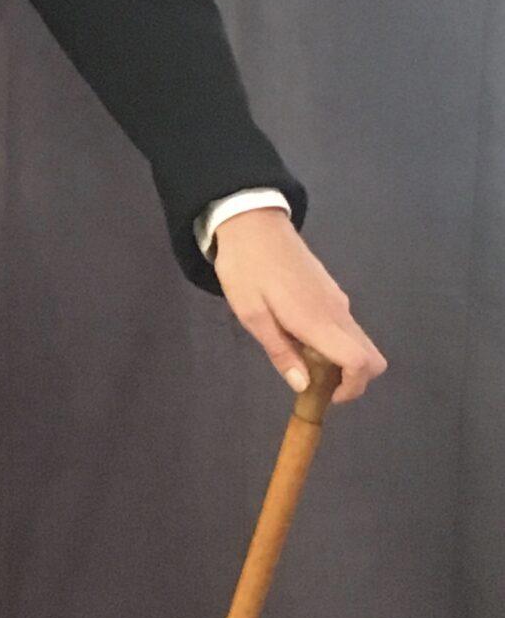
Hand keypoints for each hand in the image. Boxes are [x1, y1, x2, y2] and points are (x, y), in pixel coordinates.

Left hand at [210, 208, 386, 404]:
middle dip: (352, 379)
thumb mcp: (252, 315)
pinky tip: (299, 335)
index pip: (361, 362)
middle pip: (371, 356)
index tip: (324, 396)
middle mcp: (338, 311)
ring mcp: (338, 300)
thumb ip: (281, 352)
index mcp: (318, 321)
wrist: (252, 221)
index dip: (352, 388)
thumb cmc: (245, 268)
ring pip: (358, 342)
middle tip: (313, 382)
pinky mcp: (332, 291)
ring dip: (340, 361)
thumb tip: (304, 387)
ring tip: (299, 357)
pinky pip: (345, 327)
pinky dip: (334, 343)